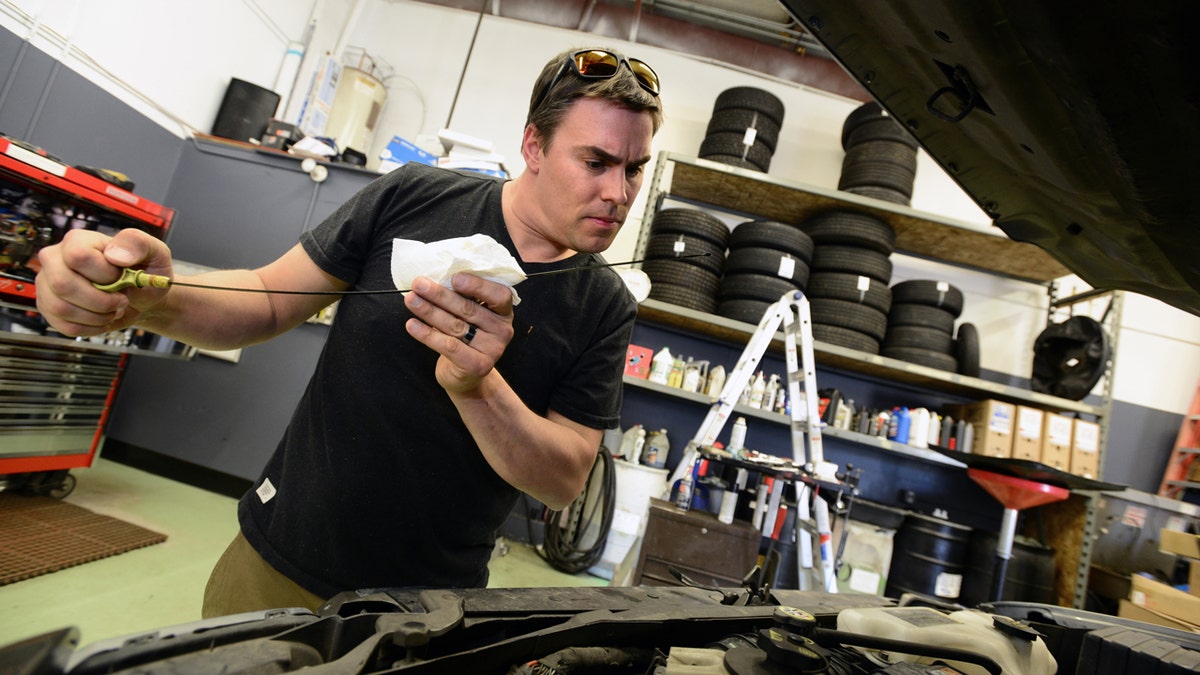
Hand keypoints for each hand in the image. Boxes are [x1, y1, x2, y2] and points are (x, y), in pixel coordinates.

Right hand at [35, 228, 173, 336]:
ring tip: (114, 310)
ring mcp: (48, 284)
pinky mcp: (49, 308)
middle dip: (101, 301)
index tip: (122, 278)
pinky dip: (92, 328)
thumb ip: (137, 244)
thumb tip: (114, 256)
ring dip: (98, 317)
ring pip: (62, 308)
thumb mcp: (154, 251)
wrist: (141, 295)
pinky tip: (104, 319)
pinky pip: (65, 326)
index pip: (78, 257)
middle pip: (63, 284)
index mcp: (78, 240)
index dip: (104, 274)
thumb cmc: (144, 271)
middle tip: (122, 300)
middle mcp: (56, 260)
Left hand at [403, 273, 515, 392]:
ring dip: (429, 311)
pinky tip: (412, 325)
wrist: (464, 375)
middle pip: (469, 308)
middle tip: (419, 284)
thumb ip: (461, 298)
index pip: (499, 294)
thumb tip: (433, 278)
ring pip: (455, 325)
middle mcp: (502, 330)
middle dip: (440, 294)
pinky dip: (427, 334)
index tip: (454, 278)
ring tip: (411, 300)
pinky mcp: (478, 365)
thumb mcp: (468, 316)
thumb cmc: (463, 338)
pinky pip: (449, 346)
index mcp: (503, 312)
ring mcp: (492, 349)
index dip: (478, 285)